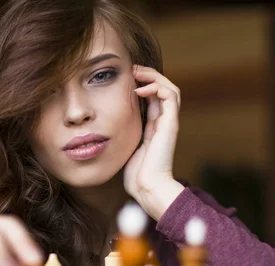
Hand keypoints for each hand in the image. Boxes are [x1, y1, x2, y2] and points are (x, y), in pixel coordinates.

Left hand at [123, 65, 183, 219]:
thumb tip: (103, 129)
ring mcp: (169, 122)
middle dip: (148, 75)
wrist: (147, 187)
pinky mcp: (171, 124)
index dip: (141, 84)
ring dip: (154, 77)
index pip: (152, 97)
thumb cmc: (135, 175)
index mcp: (153, 127)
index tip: (125, 78)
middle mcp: (163, 122)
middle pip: (163, 89)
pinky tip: (140, 90)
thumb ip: (121, 136)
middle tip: (131, 69)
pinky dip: (157, 87)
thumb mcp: (124, 148)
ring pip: (170, 88)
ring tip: (137, 73)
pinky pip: (171, 96)